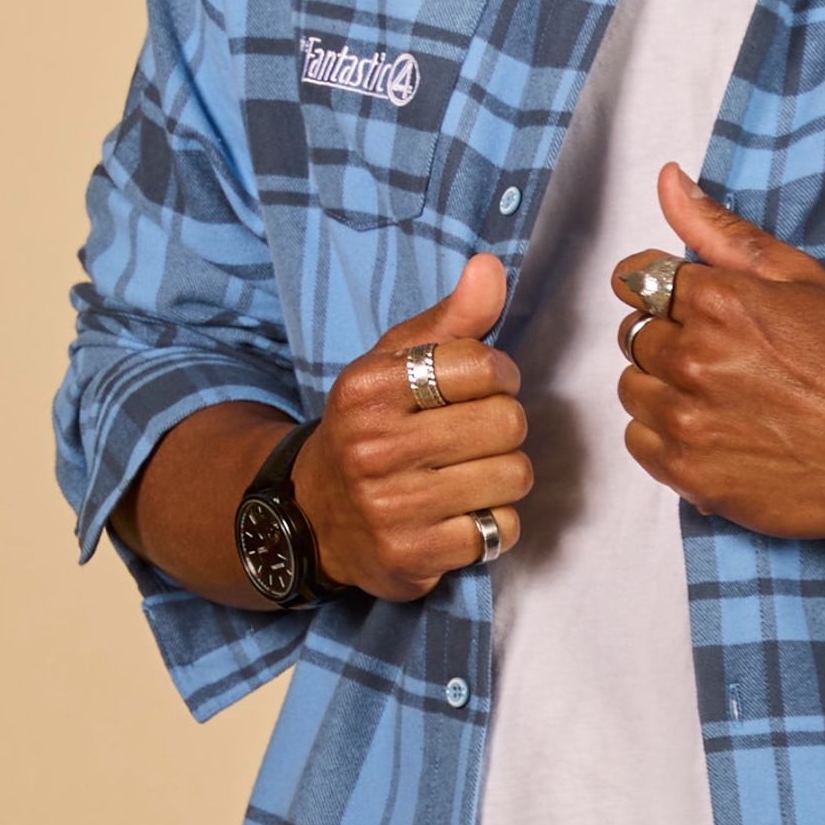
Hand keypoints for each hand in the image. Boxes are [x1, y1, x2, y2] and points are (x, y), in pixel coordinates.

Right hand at [293, 254, 532, 600]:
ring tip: (468, 473)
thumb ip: (451, 317)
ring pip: (512, 478)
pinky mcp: (410, 557)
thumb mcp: (395, 361)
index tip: (482, 385)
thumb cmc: (371, 425)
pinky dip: (492, 523)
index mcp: (370, 388)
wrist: (311, 513)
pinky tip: (459, 514)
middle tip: (476, 434)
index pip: (482, 366)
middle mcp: (373, 447)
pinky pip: (500, 530)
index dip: (499, 374)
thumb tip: (489, 267)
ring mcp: (390, 507)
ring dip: (503, 475)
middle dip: (504, 426)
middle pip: (507, 423)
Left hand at [611, 165, 824, 536]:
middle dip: (667, 338)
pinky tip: (709, 429)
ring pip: (632, 387)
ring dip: (662, 387)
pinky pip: (637, 440)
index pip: (637, 278)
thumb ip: (723, 231)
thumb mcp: (800, 277)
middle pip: (633, 334)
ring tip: (718, 395)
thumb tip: (668, 178)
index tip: (694, 309)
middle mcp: (692, 358)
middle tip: (722, 357)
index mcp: (716, 300)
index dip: (666, 292)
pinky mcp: (686, 471)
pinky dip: (664, 434)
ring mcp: (685, 419)